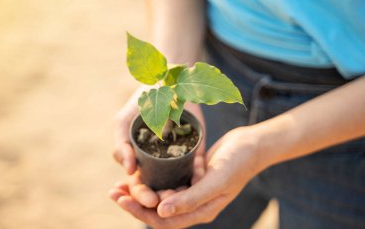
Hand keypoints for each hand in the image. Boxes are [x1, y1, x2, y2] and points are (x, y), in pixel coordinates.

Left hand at [109, 127, 266, 227]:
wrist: (251, 145)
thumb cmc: (237, 163)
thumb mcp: (215, 181)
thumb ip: (191, 199)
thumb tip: (161, 212)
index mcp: (200, 211)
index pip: (164, 220)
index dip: (140, 211)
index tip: (120, 199)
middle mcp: (194, 205)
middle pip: (158, 211)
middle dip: (134, 203)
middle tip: (113, 191)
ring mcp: (192, 191)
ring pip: (160, 197)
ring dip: (140, 192)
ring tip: (121, 183)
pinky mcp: (191, 178)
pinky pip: (168, 183)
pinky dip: (153, 180)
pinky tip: (140, 172)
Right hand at [112, 91, 206, 207]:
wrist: (169, 81)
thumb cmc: (141, 102)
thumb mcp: (123, 123)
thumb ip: (120, 146)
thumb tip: (129, 171)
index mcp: (138, 159)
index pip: (139, 184)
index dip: (142, 194)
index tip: (150, 199)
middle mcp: (157, 161)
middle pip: (158, 187)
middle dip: (160, 197)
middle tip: (164, 202)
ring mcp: (176, 156)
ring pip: (177, 182)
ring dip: (178, 193)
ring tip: (181, 197)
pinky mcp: (194, 149)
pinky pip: (196, 166)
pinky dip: (196, 174)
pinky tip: (198, 178)